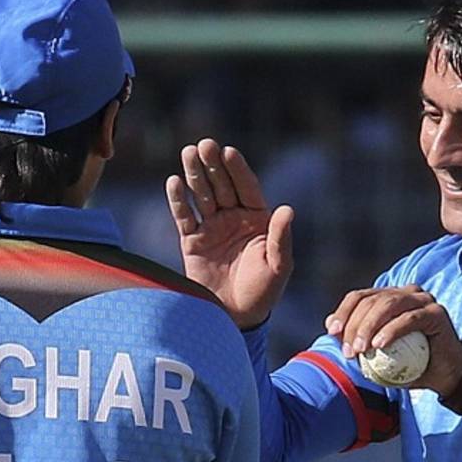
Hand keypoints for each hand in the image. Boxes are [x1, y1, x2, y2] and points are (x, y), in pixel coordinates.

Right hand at [167, 139, 294, 329]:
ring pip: (202, 195)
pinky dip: (178, 200)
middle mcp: (234, 218)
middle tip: (205, 144)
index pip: (247, 187)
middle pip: (222, 185)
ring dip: (195, 174)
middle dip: (213, 165)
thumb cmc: (263, 292)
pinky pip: (185, 216)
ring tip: (188, 152)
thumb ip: (280, 237)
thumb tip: (287, 209)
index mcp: (258, 219)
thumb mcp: (278, 265)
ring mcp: (212, 227)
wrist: (236, 317)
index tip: (229, 152)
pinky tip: (174, 181)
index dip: (238, 170)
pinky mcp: (192, 240)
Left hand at [326, 285, 461, 395]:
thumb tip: (331, 328)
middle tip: (348, 350)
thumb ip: (358, 337)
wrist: (445, 375)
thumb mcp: (378, 351)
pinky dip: (391, 330)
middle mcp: (407, 292)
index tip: (332, 332)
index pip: (360, 296)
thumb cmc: (411, 364)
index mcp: (390, 296)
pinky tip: (379, 345)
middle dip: (354, 324)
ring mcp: (423, 300)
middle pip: (372, 300)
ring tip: (361, 349)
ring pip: (388, 304)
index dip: (343, 311)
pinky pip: (409, 319)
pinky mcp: (436, 313)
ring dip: (369, 326)